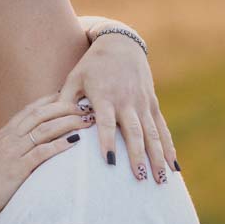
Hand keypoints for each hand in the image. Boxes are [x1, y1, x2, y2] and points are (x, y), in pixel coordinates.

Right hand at [0, 95, 85, 223]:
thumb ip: (7, 150)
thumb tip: (22, 149)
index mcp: (3, 135)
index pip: (30, 110)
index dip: (50, 101)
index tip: (68, 96)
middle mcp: (8, 139)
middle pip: (41, 114)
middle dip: (65, 107)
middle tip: (85, 106)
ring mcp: (12, 153)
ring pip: (45, 129)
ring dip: (68, 122)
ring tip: (86, 121)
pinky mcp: (17, 169)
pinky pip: (42, 152)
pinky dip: (60, 144)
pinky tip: (75, 141)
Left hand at [62, 30, 176, 182]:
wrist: (119, 44)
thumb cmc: (90, 65)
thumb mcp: (73, 78)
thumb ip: (64, 101)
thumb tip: (50, 126)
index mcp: (104, 95)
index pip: (106, 123)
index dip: (107, 142)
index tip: (109, 163)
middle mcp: (126, 100)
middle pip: (134, 132)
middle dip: (138, 156)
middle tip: (140, 178)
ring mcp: (142, 102)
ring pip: (152, 133)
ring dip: (157, 157)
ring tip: (160, 180)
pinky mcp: (152, 103)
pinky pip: (162, 128)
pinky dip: (168, 147)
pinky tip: (173, 166)